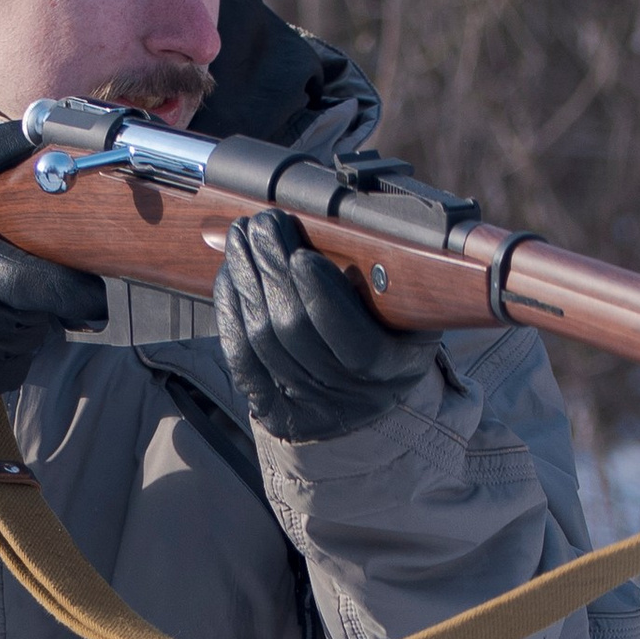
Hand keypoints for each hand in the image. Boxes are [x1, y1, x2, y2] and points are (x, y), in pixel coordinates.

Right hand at [0, 124, 106, 411]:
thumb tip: (39, 128)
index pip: (41, 286)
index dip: (77, 293)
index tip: (92, 294)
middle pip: (41, 314)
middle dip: (40, 300)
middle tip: (3, 279)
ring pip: (30, 342)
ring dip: (22, 325)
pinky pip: (12, 370)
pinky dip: (4, 353)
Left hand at [216, 208, 438, 441]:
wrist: (369, 392)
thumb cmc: (392, 329)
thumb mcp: (410, 304)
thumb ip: (387, 275)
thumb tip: (344, 226)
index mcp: (397, 369)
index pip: (355, 342)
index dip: (324, 298)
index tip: (303, 255)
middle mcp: (354, 399)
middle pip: (295, 333)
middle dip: (273, 269)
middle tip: (262, 225)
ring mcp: (311, 410)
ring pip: (262, 342)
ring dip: (246, 281)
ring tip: (241, 239)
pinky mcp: (276, 413)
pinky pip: (242, 361)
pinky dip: (230, 314)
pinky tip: (229, 277)